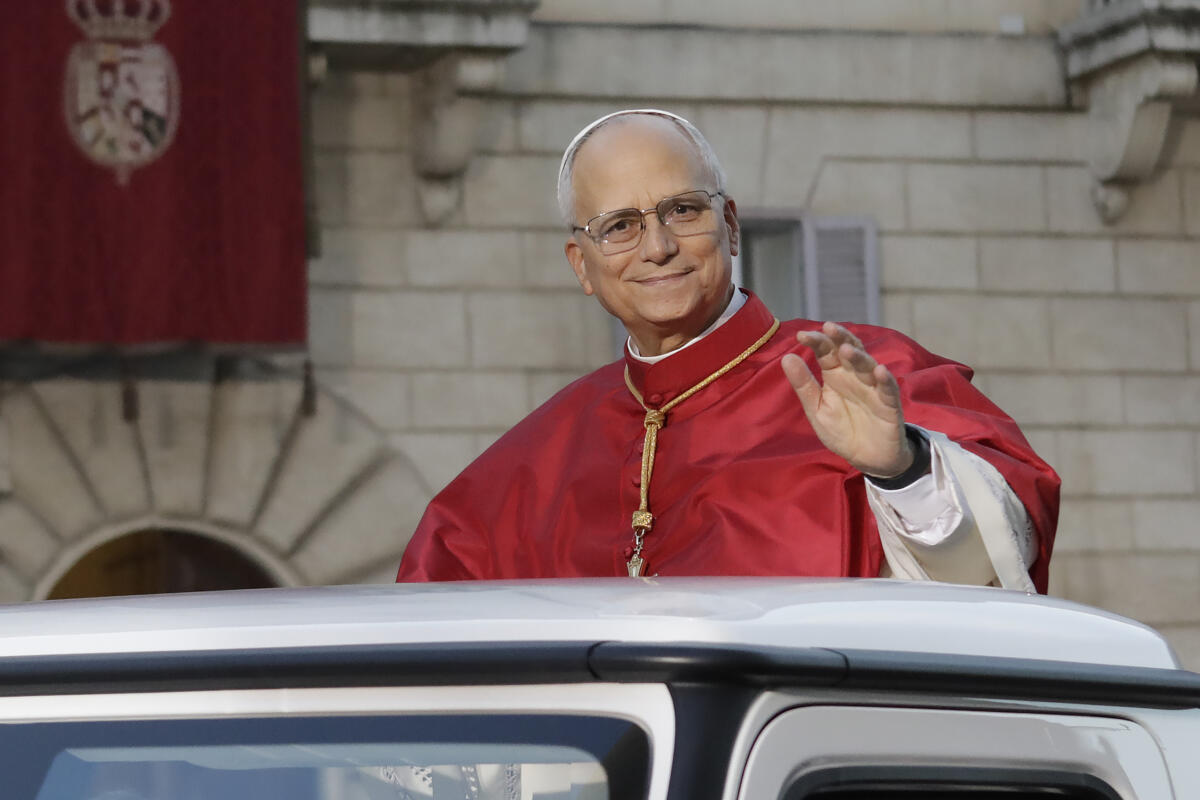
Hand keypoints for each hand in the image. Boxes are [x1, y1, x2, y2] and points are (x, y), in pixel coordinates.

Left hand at [780, 322, 912, 477]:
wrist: (867, 458)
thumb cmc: (842, 430)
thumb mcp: (818, 409)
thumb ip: (804, 385)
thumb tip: (786, 357)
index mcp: (835, 375)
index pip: (826, 351)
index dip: (816, 341)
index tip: (801, 335)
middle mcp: (854, 376)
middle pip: (849, 350)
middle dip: (839, 337)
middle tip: (828, 327)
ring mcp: (873, 387)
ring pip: (868, 365)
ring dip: (858, 356)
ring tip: (846, 349)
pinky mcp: (889, 403)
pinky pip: (888, 388)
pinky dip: (884, 379)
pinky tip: (879, 370)